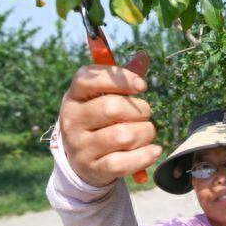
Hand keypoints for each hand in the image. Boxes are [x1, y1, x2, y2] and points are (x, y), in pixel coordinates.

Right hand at [59, 51, 160, 186]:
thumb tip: (143, 56)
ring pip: (123, 136)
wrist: (83, 163)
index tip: (142, 86)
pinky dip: (145, 156)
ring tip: (146, 133)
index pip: (88, 79)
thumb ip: (123, 78)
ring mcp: (80, 147)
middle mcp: (72, 121)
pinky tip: (154, 150)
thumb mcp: (104, 98)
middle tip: (144, 115)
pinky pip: (123, 162)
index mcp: (74, 97)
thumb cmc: (100, 122)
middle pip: (112, 108)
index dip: (120, 79)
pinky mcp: (93, 169)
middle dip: (139, 110)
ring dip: (145, 133)